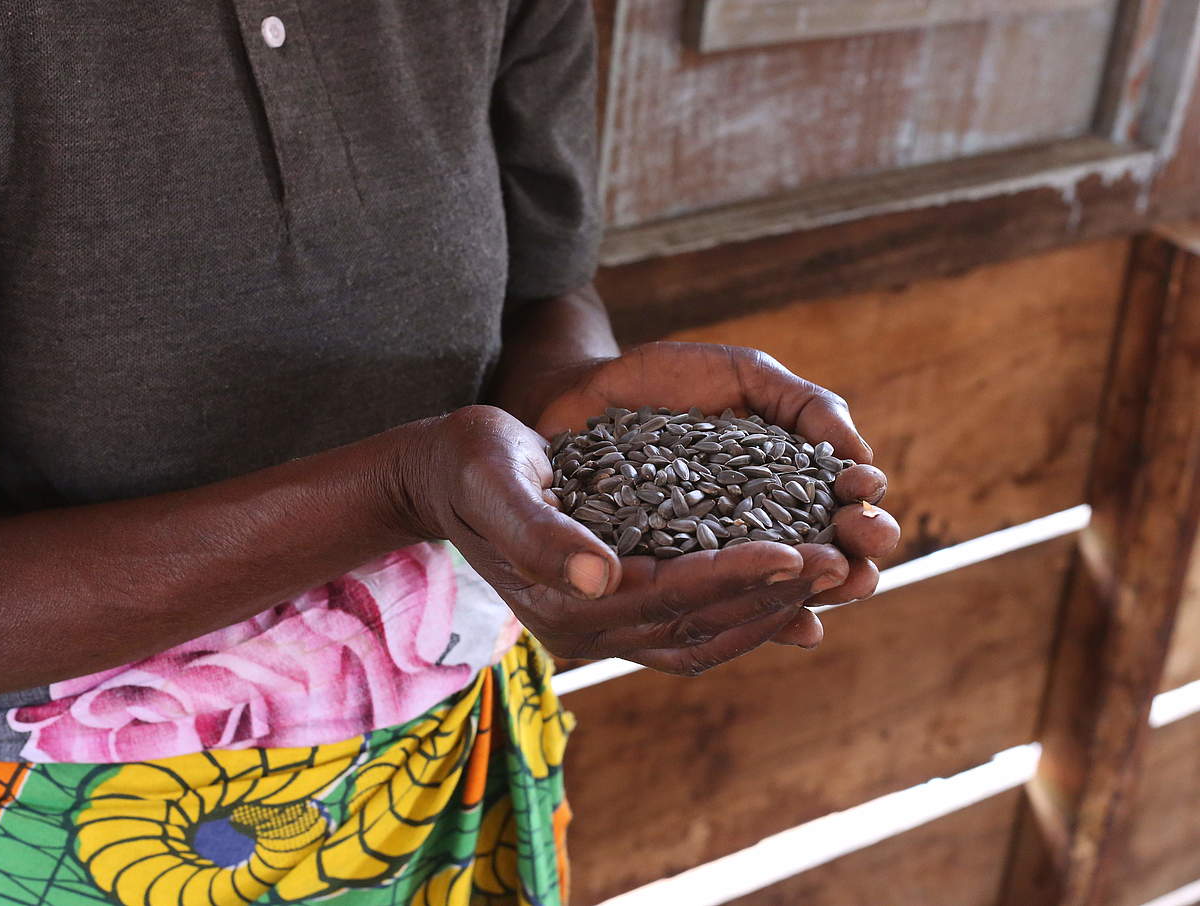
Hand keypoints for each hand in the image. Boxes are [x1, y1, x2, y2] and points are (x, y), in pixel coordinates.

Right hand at [404, 406, 846, 673]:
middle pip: (698, 623)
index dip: (738, 574)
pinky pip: (691, 629)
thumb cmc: (472, 462)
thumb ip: (543, 533)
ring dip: (768, 610)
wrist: (447, 477)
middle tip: (840, 562)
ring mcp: (600, 631)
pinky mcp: (614, 614)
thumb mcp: (498, 480)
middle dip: (772, 594)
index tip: (801, 550)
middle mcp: (586, 632)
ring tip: (828, 576)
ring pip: (703, 637)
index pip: (669, 594)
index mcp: (563, 604)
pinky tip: (785, 591)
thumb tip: (604, 577)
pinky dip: (741, 614)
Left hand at [534, 342, 900, 643]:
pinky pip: (704, 607)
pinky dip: (744, 615)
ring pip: (767, 592)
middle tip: (864, 552)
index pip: (835, 515)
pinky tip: (789, 624)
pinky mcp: (660, 582)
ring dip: (809, 591)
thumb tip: (866, 459)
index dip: (860, 514)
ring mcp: (707, 563)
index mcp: (780, 490)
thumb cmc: (667, 381)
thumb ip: (806, 406)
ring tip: (835, 580)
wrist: (581, 390)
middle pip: (814, 564)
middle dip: (849, 561)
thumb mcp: (745, 376)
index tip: (865, 497)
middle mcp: (752, 535)